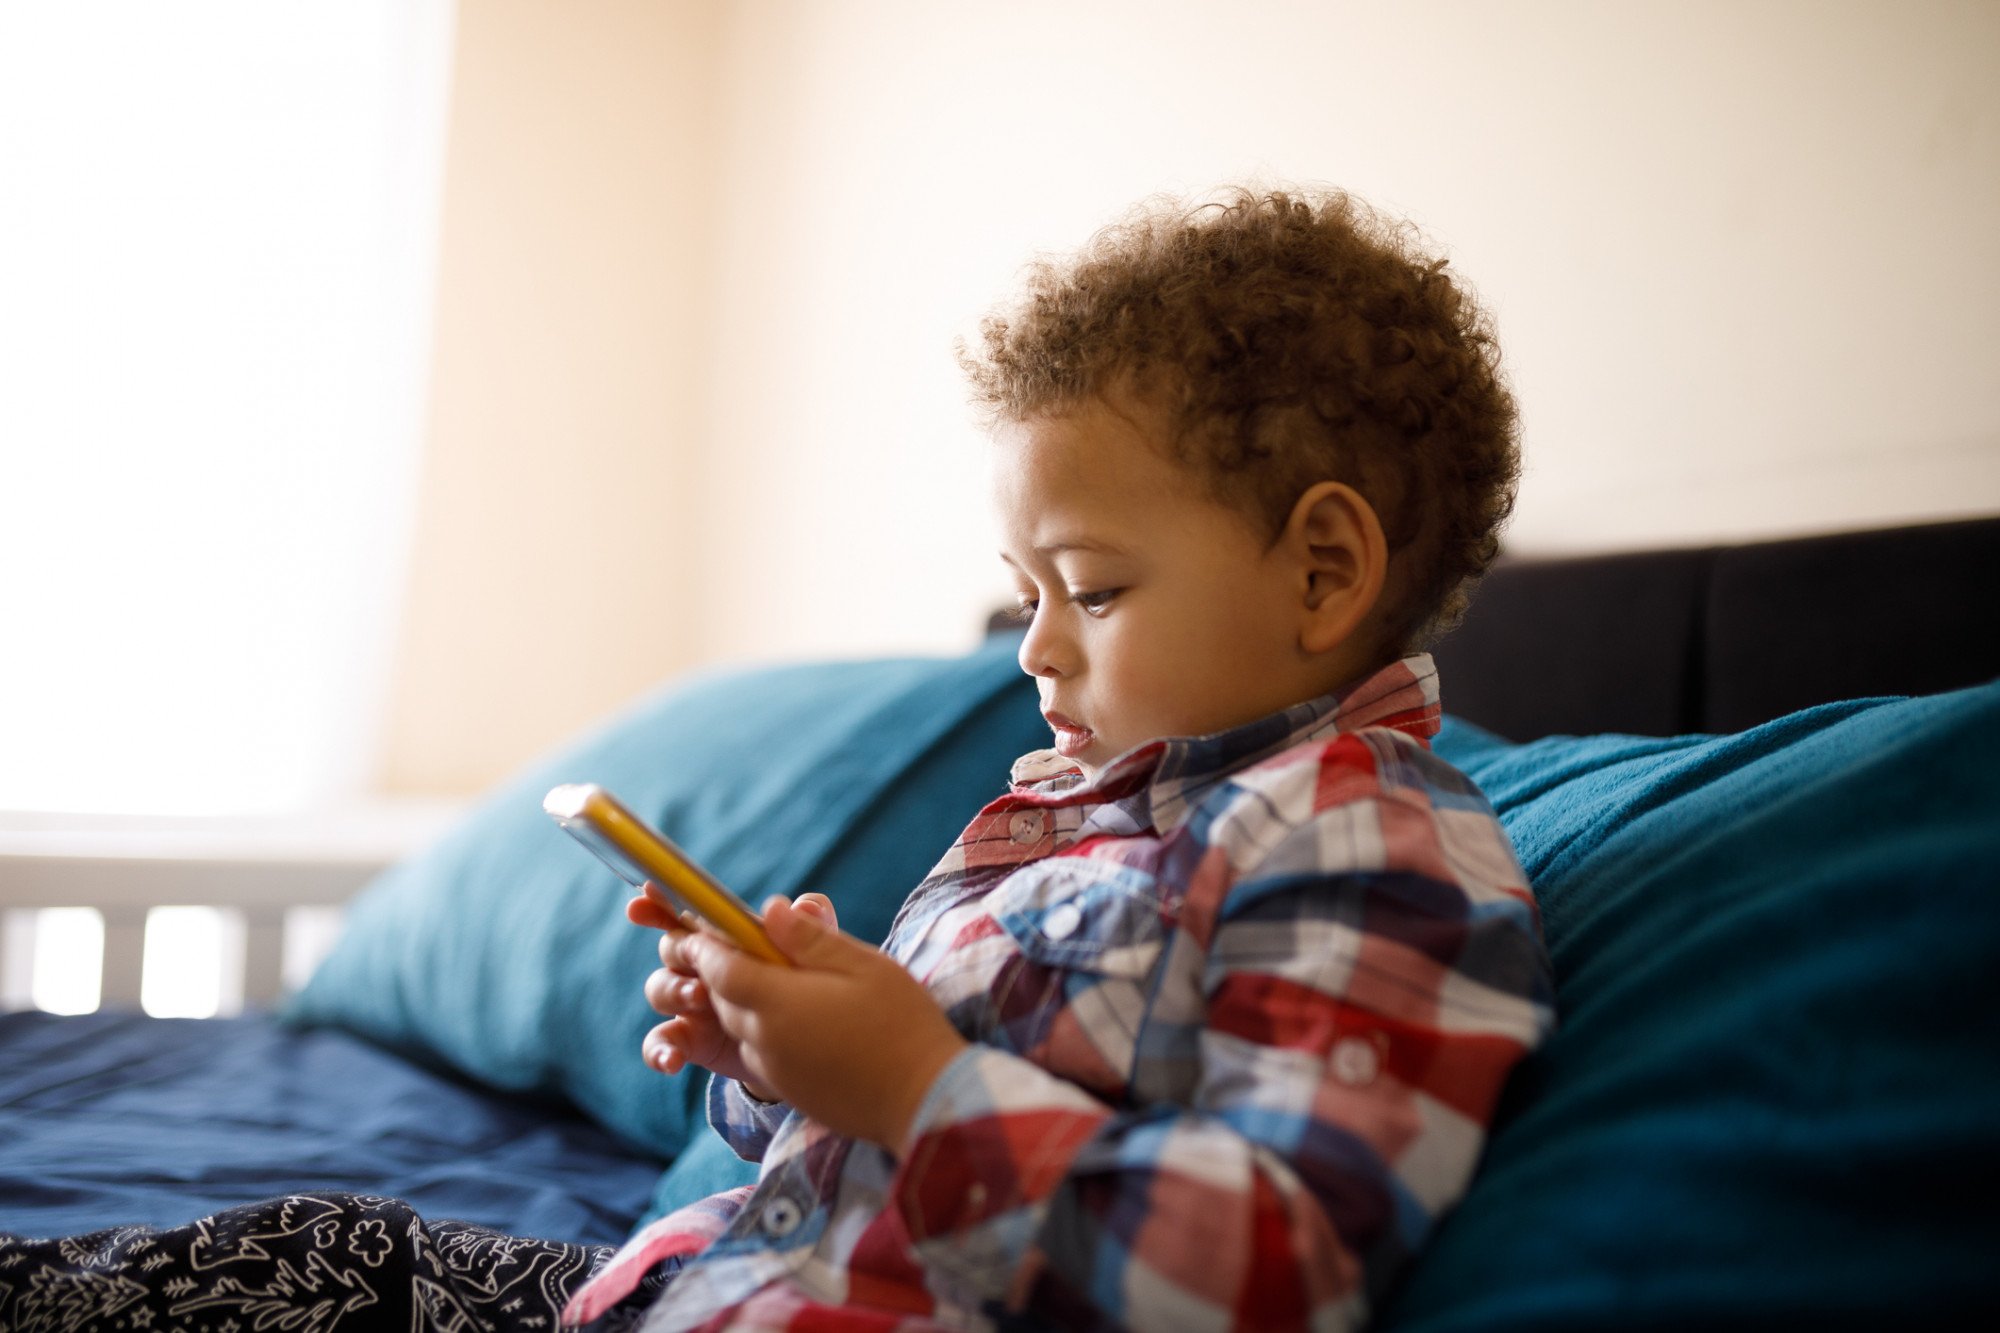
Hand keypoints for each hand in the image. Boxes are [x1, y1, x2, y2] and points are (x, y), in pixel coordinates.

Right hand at [630, 883, 836, 1101]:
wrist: (802, 1049)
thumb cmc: (801, 989)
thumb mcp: (814, 958)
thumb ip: (812, 930)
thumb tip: (806, 906)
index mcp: (725, 940)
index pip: (691, 912)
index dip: (664, 900)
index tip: (647, 895)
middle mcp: (700, 966)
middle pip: (672, 946)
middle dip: (679, 948)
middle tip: (697, 954)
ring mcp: (690, 1004)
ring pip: (659, 989)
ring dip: (672, 991)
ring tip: (698, 998)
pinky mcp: (690, 1041)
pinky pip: (659, 1043)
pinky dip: (659, 1050)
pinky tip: (671, 1060)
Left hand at [681, 895, 968, 1150]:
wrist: (924, 1099)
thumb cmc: (901, 1023)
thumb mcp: (863, 965)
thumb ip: (810, 938)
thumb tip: (770, 910)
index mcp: (778, 1003)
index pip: (720, 969)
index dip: (707, 946)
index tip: (705, 927)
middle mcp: (764, 1040)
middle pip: (724, 998)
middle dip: (723, 971)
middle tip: (743, 945)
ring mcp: (774, 1071)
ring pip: (741, 1027)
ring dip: (745, 1002)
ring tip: (780, 981)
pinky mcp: (790, 1091)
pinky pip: (760, 1054)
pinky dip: (766, 1031)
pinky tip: (802, 1021)